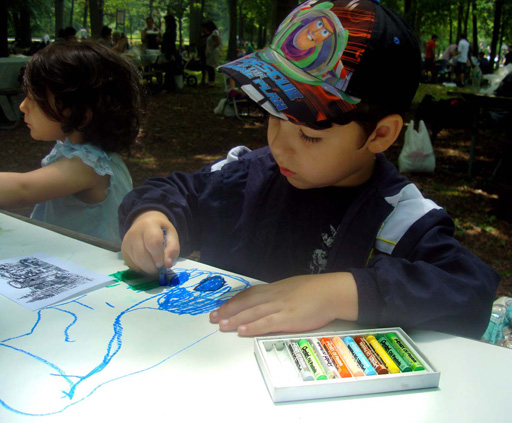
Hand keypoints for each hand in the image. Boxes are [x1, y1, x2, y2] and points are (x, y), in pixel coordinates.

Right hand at [121, 211, 179, 274]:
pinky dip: (141, 268)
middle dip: (153, 266)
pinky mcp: (123, 250)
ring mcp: (126, 242)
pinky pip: (132, 265)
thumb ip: (173, 249)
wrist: (145, 223)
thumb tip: (168, 264)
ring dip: (147, 268)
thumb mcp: (172, 235)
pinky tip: (146, 264)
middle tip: (159, 267)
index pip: (153, 242)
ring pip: (136, 262)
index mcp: (149, 225)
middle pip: (142, 255)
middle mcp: (134, 233)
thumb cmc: (161, 230)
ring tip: (154, 265)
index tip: (163, 263)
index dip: (158, 256)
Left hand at [209, 272, 357, 335]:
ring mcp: (279, 307)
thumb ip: (280, 295)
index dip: (234, 301)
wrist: (332, 292)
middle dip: (228, 310)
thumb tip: (270, 302)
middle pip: (246, 303)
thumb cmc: (316, 290)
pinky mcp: (287, 318)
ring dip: (234, 319)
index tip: (222, 307)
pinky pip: (266, 323)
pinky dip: (252, 327)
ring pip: (252, 313)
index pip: (249, 294)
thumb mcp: (293, 288)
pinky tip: (241, 331)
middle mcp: (273, 296)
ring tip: (221, 325)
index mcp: (275, 289)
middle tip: (213, 317)